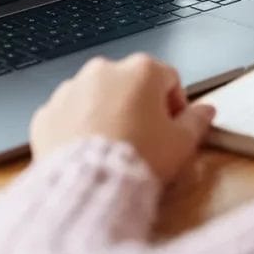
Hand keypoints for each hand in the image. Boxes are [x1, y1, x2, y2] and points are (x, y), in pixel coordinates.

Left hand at [30, 54, 215, 182]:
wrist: (90, 184)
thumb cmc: (139, 159)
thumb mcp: (182, 143)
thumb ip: (197, 121)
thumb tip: (206, 111)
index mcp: (141, 70)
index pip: (168, 78)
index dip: (175, 104)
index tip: (173, 127)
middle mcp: (103, 70)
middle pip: (129, 83)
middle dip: (138, 106)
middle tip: (144, 140)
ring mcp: (71, 89)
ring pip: (95, 96)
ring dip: (105, 114)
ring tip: (113, 148)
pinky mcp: (47, 112)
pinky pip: (67, 115)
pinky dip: (76, 128)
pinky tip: (87, 152)